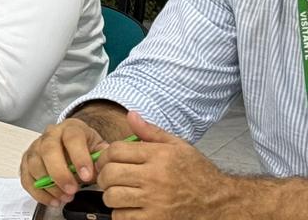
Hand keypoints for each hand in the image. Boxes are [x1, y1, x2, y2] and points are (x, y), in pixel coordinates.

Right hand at [20, 117, 110, 206]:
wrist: (73, 144)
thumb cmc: (86, 148)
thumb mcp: (99, 147)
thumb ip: (102, 157)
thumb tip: (104, 168)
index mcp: (71, 128)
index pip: (72, 138)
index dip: (79, 157)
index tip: (87, 176)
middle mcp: (50, 134)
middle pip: (48, 149)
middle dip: (59, 173)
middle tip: (72, 190)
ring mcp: (36, 146)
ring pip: (35, 163)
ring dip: (49, 184)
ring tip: (65, 197)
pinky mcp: (27, 161)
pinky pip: (26, 176)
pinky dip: (38, 191)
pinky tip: (53, 200)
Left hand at [97, 111, 232, 218]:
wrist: (220, 202)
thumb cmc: (197, 172)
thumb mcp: (178, 146)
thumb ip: (151, 132)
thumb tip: (130, 115)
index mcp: (159, 156)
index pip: (116, 151)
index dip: (104, 156)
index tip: (106, 162)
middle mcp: (155, 178)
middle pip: (110, 174)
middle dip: (103, 176)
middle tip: (107, 179)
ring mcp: (155, 202)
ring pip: (113, 197)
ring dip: (110, 196)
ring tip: (117, 194)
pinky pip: (123, 218)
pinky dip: (120, 214)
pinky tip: (128, 209)